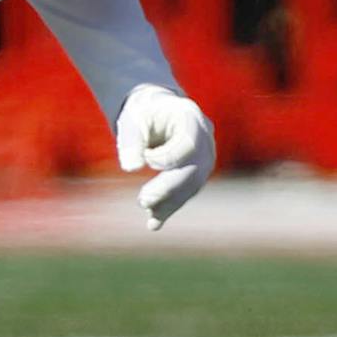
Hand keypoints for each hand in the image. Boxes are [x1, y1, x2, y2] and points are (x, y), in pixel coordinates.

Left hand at [116, 84, 215, 228]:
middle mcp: (205, 138)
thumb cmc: (143, 113)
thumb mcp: (132, 120)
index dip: (166, 157)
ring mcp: (205, 157)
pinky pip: (186, 192)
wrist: (156, 112)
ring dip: (170, 203)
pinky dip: (170, 207)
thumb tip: (130, 168)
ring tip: (149, 218)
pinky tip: (153, 223)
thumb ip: (130, 141)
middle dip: (168, 189)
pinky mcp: (198, 173)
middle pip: (194, 170)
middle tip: (143, 201)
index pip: (187, 145)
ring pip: (192, 186)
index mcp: (190, 117)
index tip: (145, 158)